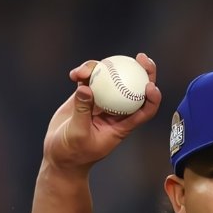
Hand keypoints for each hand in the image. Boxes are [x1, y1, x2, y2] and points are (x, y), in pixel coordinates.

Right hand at [42, 52, 162, 173]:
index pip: (146, 110)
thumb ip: (82, 111)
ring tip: (86, 69)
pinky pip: (90, 78)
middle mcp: (116, 111)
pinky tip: (75, 74)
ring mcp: (102, 101)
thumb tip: (86, 88)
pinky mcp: (86, 95)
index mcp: (122, 125)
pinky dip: (84, 72)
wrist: (59, 155)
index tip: (150, 86)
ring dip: (104, 68)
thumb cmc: (73, 152)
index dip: (153, 98)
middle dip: (142, 71)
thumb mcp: (78, 134)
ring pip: (111, 79)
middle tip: (141, 57)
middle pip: (135, 88)